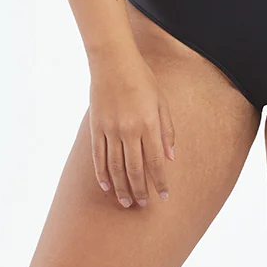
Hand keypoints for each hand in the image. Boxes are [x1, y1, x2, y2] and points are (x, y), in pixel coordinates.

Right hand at [87, 49, 175, 207]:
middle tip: (143, 206)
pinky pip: (98, 156)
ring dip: (121, 187)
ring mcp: (110, 129)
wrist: (113, 61)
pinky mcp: (95, 127)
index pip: (155, 161)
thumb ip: (167, 130)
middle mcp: (129, 130)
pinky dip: (102, 173)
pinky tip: (107, 186)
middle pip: (134, 169)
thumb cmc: (142, 78)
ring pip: (115, 167)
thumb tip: (170, 158)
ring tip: (126, 202)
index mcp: (148, 123)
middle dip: (140, 190)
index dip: (160, 181)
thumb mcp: (161, 101)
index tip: (164, 196)